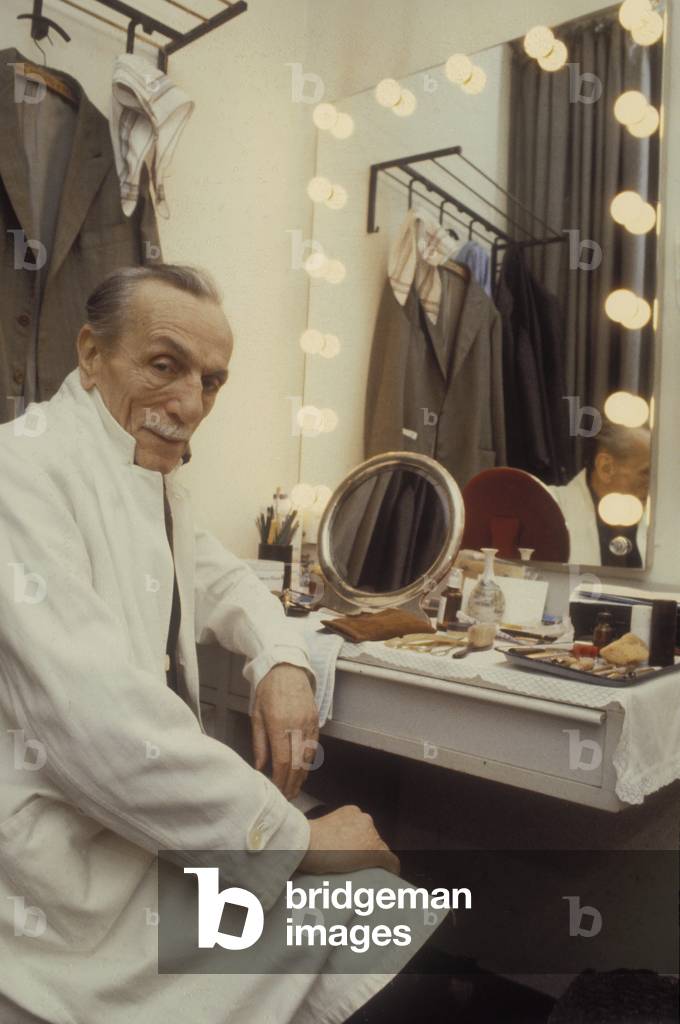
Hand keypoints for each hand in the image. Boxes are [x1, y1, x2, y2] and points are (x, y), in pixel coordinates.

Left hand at [251, 663, 318, 799]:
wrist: (286, 668)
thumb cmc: (268, 689)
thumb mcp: (257, 715)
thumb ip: (259, 743)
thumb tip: (260, 766)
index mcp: (280, 724)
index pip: (282, 761)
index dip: (280, 780)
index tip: (275, 790)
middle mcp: (297, 725)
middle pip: (298, 764)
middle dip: (292, 784)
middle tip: (286, 796)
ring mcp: (309, 723)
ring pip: (309, 757)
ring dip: (302, 776)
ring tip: (294, 788)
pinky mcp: (316, 721)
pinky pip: (315, 746)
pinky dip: (309, 762)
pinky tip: (302, 770)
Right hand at [299, 805, 399, 875]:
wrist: (306, 844)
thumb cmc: (306, 840)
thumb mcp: (320, 829)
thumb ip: (329, 833)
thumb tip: (326, 846)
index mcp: (351, 812)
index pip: (362, 830)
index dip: (358, 844)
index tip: (352, 854)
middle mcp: (364, 819)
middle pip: (372, 839)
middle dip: (365, 851)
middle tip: (354, 865)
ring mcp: (371, 835)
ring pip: (379, 850)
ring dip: (373, 861)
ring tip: (364, 874)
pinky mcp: (375, 851)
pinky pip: (390, 861)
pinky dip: (390, 869)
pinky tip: (388, 877)